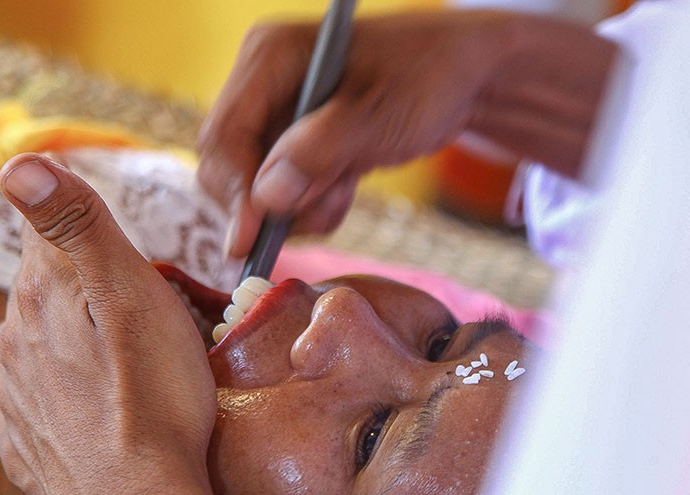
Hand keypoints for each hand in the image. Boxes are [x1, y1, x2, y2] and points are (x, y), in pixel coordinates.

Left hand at [0, 153, 229, 494]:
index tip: (134, 260)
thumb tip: (21, 164)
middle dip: (96, 285)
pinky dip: (73, 382)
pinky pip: (45, 387)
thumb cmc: (154, 403)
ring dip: (85, 335)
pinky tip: (105, 400)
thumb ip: (78, 226)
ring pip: (48, 336)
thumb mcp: (132, 297)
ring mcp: (18, 390)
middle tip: (151, 316)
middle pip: (53, 283)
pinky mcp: (27, 432)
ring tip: (136, 363)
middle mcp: (16, 338)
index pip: (54, 229)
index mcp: (44, 294)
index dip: (98, 235)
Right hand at [197, 10, 616, 257]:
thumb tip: (266, 198)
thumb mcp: (378, 114)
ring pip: (256, 186)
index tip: (249, 243)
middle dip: (268, 204)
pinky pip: (283, 191)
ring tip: (344, 191)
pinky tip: (345, 188)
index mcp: (269, 57)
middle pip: (229, 165)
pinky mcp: (295, 143)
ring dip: (298, 207)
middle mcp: (262, 85)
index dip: (233, 192)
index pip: (225, 134)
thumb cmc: (427, 79)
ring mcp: (277, 116)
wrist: (464, 77)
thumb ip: (320, 152)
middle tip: (316, 214)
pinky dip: (312, 203)